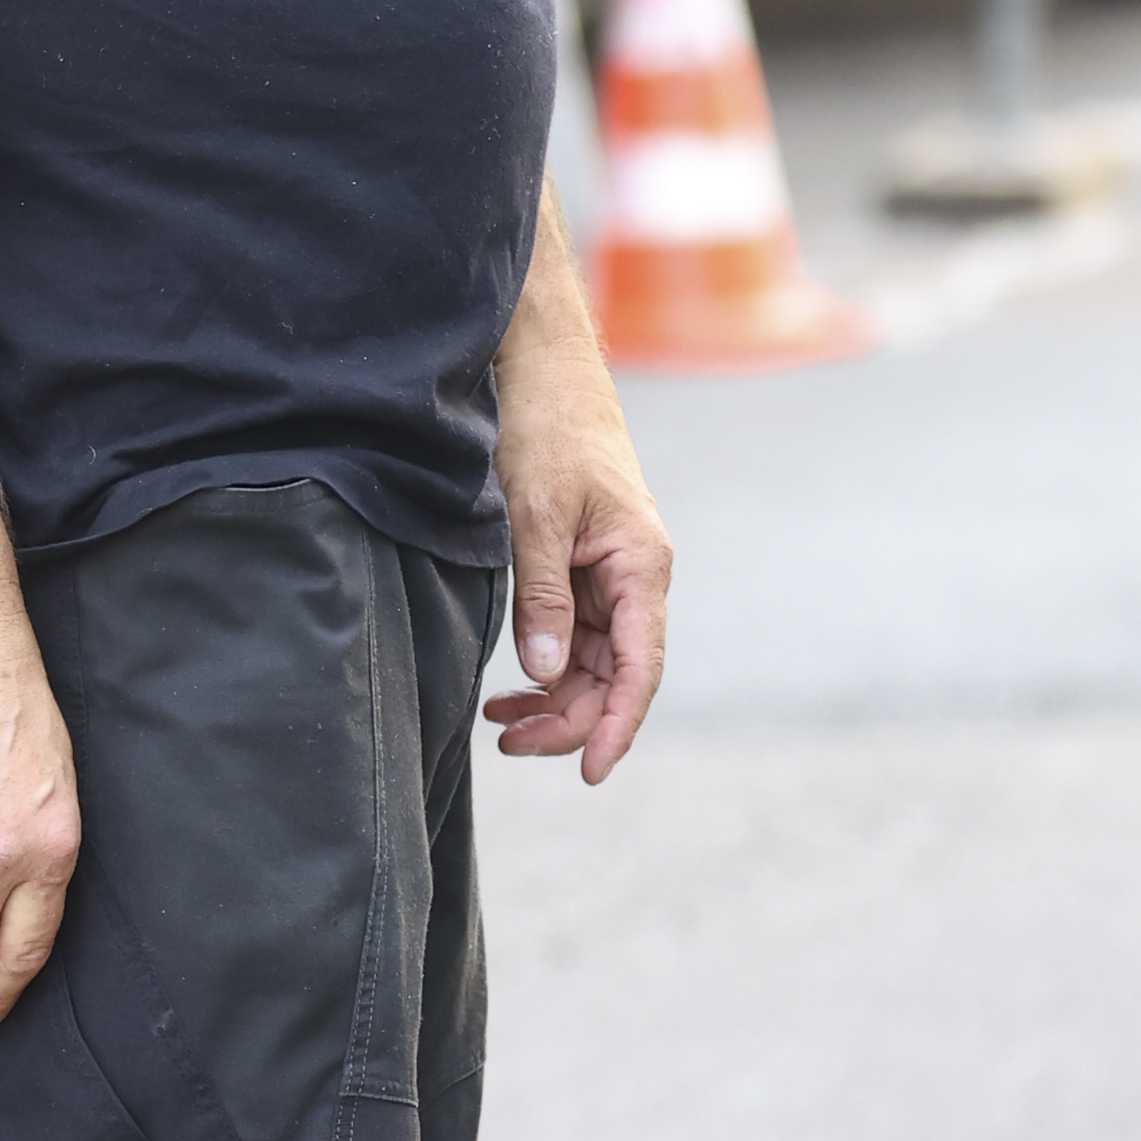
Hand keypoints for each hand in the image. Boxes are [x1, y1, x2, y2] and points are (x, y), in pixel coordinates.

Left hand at [485, 229, 670, 783]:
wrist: (543, 369)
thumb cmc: (548, 430)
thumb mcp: (536, 516)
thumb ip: (543, 599)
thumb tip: (548, 674)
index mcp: (642, 565)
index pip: (641, 668)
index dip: (616, 726)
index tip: (586, 772)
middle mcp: (636, 576)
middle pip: (616, 675)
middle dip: (569, 718)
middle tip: (508, 742)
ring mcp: (611, 573)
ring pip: (594, 662)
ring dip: (553, 697)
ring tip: (499, 721)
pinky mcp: (584, 566)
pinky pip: (574, 635)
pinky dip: (545, 664)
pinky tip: (509, 685)